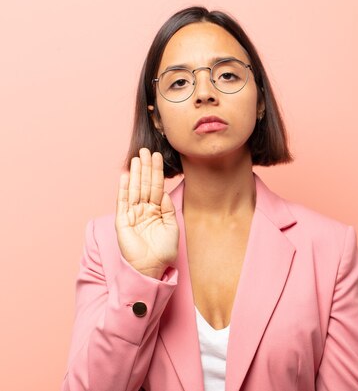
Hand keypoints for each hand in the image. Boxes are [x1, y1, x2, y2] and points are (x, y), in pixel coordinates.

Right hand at [115, 148, 178, 278]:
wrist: (151, 269)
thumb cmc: (163, 252)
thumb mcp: (172, 228)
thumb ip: (168, 209)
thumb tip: (163, 193)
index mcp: (156, 211)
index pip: (156, 187)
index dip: (157, 173)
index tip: (158, 157)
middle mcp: (144, 211)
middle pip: (144, 185)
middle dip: (146, 168)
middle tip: (146, 150)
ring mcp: (132, 215)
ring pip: (134, 190)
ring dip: (136, 173)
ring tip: (137, 158)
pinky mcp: (123, 222)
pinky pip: (123, 202)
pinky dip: (124, 189)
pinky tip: (126, 176)